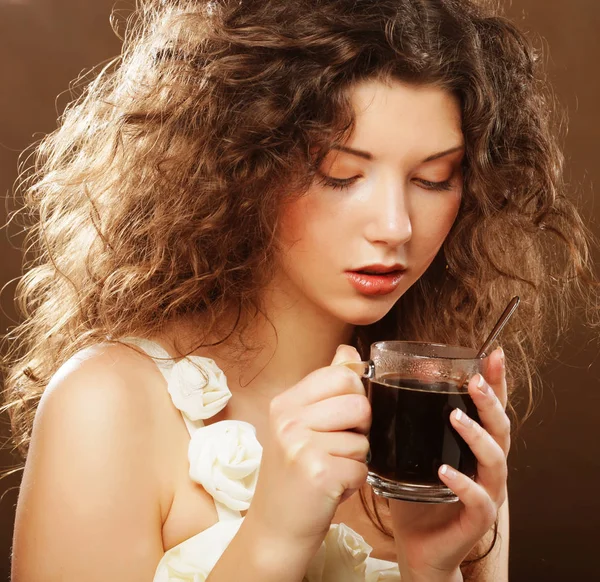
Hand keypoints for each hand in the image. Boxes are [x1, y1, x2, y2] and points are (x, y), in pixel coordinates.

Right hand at [245, 345, 370, 554]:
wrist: (274, 530)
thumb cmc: (293, 475)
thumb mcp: (301, 425)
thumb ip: (327, 386)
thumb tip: (350, 351)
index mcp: (285, 402)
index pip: (341, 375)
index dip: (354, 396)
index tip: (339, 418)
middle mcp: (288, 420)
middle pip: (359, 404)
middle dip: (359, 430)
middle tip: (334, 448)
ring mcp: (301, 446)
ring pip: (364, 439)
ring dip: (355, 460)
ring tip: (329, 469)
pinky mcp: (318, 473)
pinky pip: (362, 468)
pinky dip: (353, 483)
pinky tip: (330, 488)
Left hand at [389, 347, 509, 578]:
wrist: (416, 545)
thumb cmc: (413, 493)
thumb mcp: (406, 449)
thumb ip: (398, 418)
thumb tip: (371, 378)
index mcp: (472, 446)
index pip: (490, 409)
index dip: (496, 382)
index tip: (493, 353)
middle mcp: (485, 466)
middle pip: (501, 428)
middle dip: (491, 401)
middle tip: (474, 381)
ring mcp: (485, 493)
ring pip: (496, 461)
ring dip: (478, 436)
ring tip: (456, 417)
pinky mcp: (476, 520)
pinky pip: (480, 502)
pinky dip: (465, 484)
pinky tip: (446, 471)